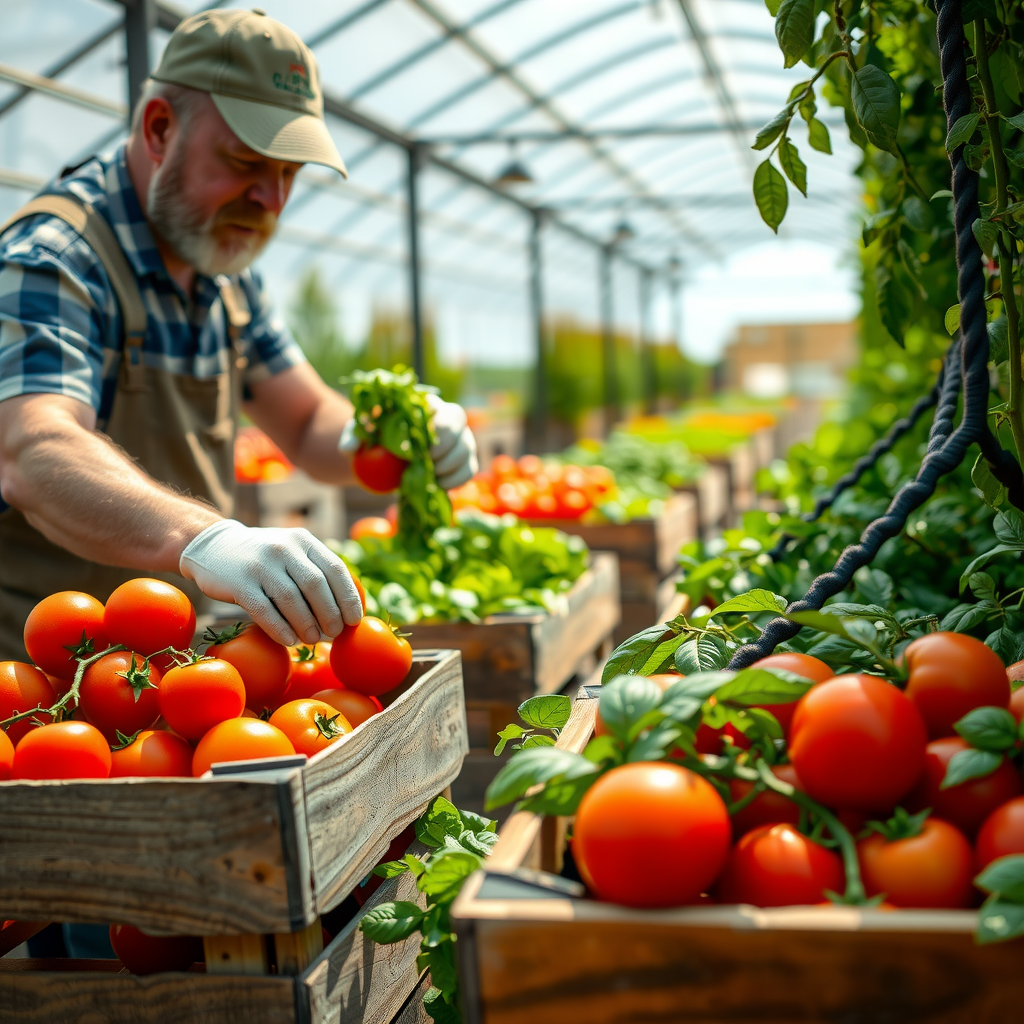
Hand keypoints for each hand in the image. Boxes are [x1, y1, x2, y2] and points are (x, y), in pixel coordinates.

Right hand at [180, 520, 361, 645]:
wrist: (212, 546)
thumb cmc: (264, 559)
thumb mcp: (292, 552)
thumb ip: (316, 571)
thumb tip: (346, 611)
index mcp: (303, 541)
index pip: (335, 569)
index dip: (348, 597)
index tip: (355, 620)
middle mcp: (284, 549)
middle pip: (316, 585)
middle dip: (330, 614)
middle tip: (335, 633)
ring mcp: (261, 564)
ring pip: (291, 599)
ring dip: (306, 624)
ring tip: (313, 639)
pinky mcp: (239, 583)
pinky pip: (264, 610)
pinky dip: (280, 629)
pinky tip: (289, 640)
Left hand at [337, 393, 478, 488]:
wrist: (387, 455)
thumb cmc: (376, 437)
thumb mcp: (360, 432)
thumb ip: (352, 436)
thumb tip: (349, 449)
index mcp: (427, 404)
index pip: (442, 409)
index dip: (437, 429)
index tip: (419, 448)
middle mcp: (448, 418)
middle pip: (460, 425)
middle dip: (444, 447)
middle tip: (424, 461)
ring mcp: (460, 439)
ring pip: (467, 449)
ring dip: (448, 466)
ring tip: (428, 474)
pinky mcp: (464, 461)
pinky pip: (469, 470)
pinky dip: (455, 480)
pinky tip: (437, 485)